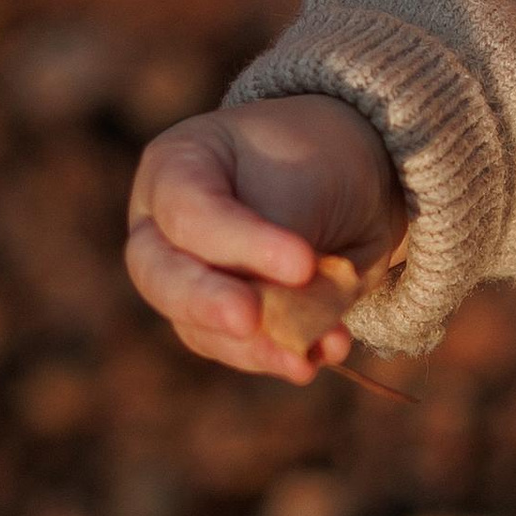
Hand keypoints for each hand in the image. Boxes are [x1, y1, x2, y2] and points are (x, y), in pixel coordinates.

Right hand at [126, 96, 406, 380]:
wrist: (352, 179)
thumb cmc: (313, 160)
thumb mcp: (299, 181)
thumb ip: (277, 243)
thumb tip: (274, 321)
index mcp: (173, 170)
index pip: (187, 213)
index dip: (240, 244)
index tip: (302, 264)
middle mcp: (164, 230)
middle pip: (163, 278)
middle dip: (208, 303)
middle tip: (249, 318)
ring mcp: (190, 281)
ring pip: (198, 327)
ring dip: (257, 346)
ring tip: (304, 356)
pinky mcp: (225, 322)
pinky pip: (240, 350)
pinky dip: (284, 353)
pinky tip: (327, 347)